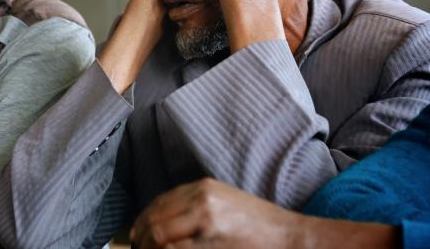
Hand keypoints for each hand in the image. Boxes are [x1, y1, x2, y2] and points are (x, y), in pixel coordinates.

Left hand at [130, 178, 296, 248]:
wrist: (291, 238)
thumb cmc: (259, 225)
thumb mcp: (223, 202)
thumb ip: (193, 206)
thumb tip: (160, 223)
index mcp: (203, 187)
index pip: (159, 203)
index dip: (143, 222)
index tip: (137, 235)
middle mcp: (202, 200)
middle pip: (156, 220)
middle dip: (142, 238)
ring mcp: (208, 222)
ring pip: (161, 237)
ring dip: (150, 248)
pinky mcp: (213, 244)